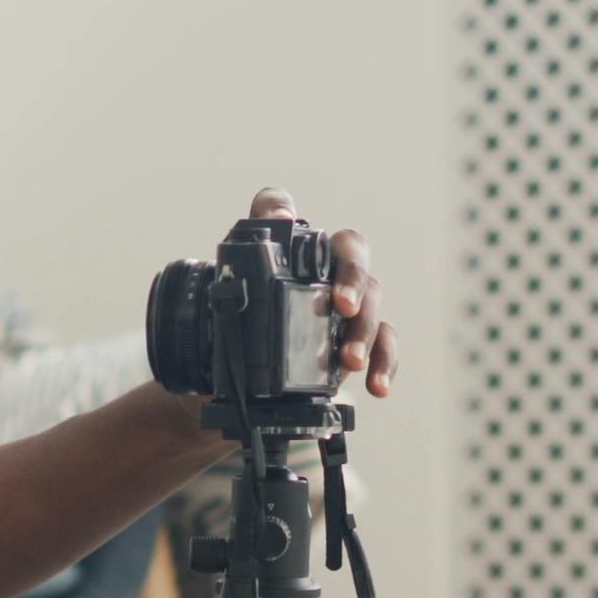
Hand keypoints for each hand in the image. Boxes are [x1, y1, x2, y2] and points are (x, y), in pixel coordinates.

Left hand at [239, 186, 395, 400]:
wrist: (235, 389)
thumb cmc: (227, 348)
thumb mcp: (213, 330)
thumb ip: (218, 310)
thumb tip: (227, 302)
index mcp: (278, 253)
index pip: (275, 209)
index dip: (276, 208)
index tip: (280, 222)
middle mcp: (318, 266)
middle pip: (349, 248)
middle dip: (351, 275)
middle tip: (341, 306)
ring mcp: (343, 299)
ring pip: (371, 296)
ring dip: (364, 329)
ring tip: (349, 361)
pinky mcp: (358, 336)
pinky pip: (384, 341)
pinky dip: (384, 362)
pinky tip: (377, 385)